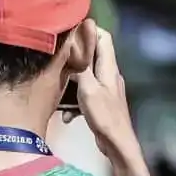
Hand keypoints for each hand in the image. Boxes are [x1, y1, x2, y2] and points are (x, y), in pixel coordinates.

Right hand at [70, 24, 151, 175]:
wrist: (118, 145)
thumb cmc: (105, 117)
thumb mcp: (88, 89)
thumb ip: (82, 66)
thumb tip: (75, 42)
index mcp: (109, 68)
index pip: (104, 38)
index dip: (89, 30)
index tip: (70, 31)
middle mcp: (110, 76)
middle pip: (94, 55)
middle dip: (75, 54)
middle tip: (57, 56)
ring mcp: (106, 90)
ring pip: (86, 76)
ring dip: (72, 80)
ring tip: (58, 83)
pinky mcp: (102, 104)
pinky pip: (85, 95)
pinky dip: (74, 101)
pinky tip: (65, 115)